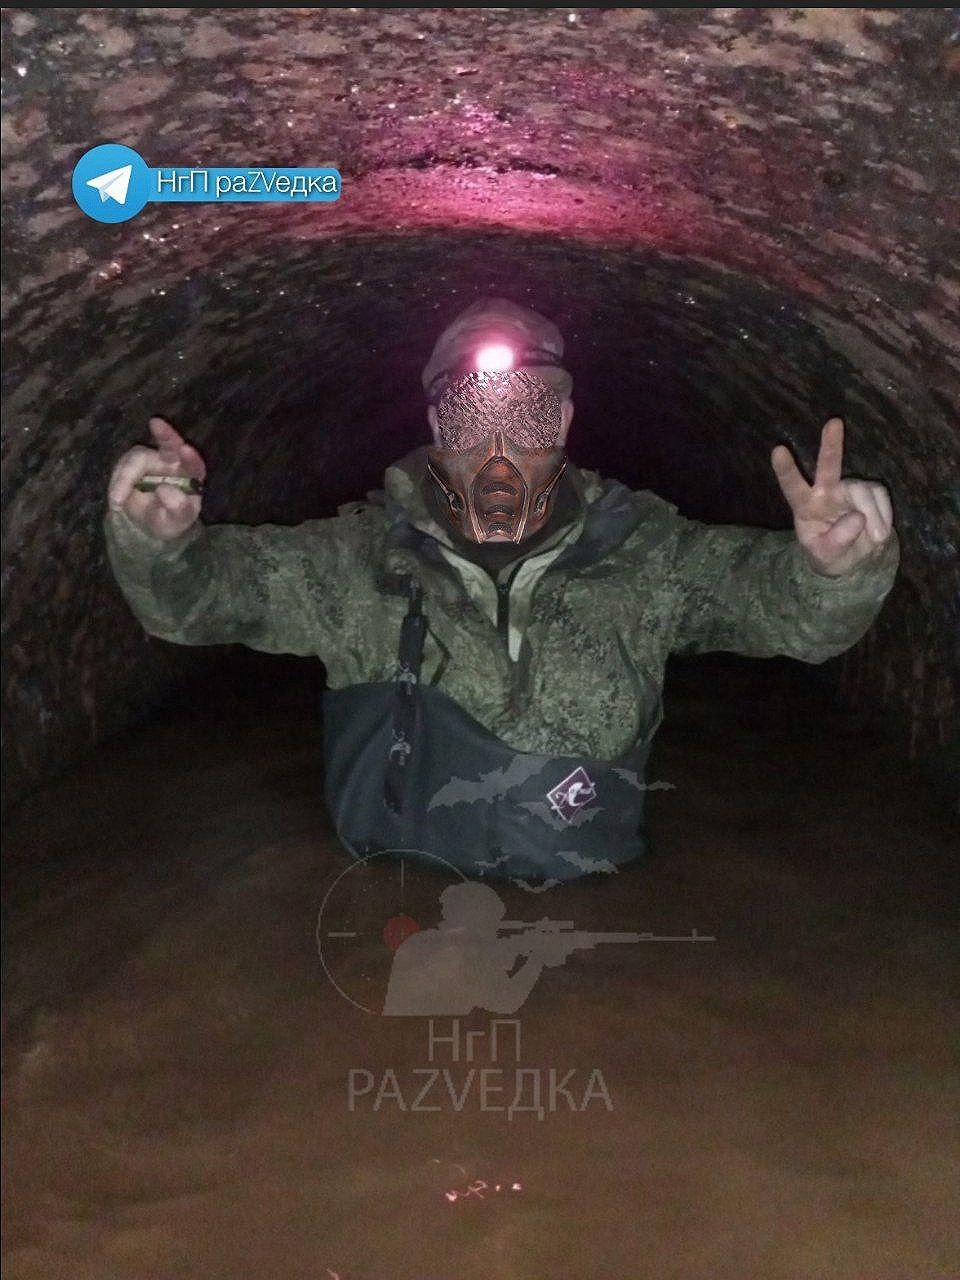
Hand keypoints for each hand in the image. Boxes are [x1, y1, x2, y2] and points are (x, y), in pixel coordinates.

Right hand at [107, 417, 205, 540]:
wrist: (148, 525)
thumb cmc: (169, 520)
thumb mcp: (176, 522)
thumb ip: (177, 508)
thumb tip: (165, 489)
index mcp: (190, 476)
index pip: (194, 463)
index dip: (190, 456)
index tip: (185, 448)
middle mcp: (172, 462)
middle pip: (170, 443)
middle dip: (165, 433)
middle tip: (156, 422)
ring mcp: (151, 460)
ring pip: (137, 457)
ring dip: (125, 477)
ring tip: (118, 501)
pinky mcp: (132, 463)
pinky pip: (122, 467)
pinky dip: (117, 483)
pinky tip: (116, 501)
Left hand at [771, 418, 892, 576]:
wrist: (851, 559)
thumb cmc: (829, 555)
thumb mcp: (826, 557)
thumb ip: (837, 540)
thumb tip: (858, 517)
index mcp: (804, 506)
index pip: (792, 486)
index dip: (786, 470)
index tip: (777, 450)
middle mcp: (825, 492)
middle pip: (828, 466)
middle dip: (830, 444)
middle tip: (833, 422)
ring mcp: (847, 489)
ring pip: (862, 490)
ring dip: (873, 513)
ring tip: (876, 537)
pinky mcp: (868, 491)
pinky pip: (879, 496)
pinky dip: (884, 514)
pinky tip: (881, 531)